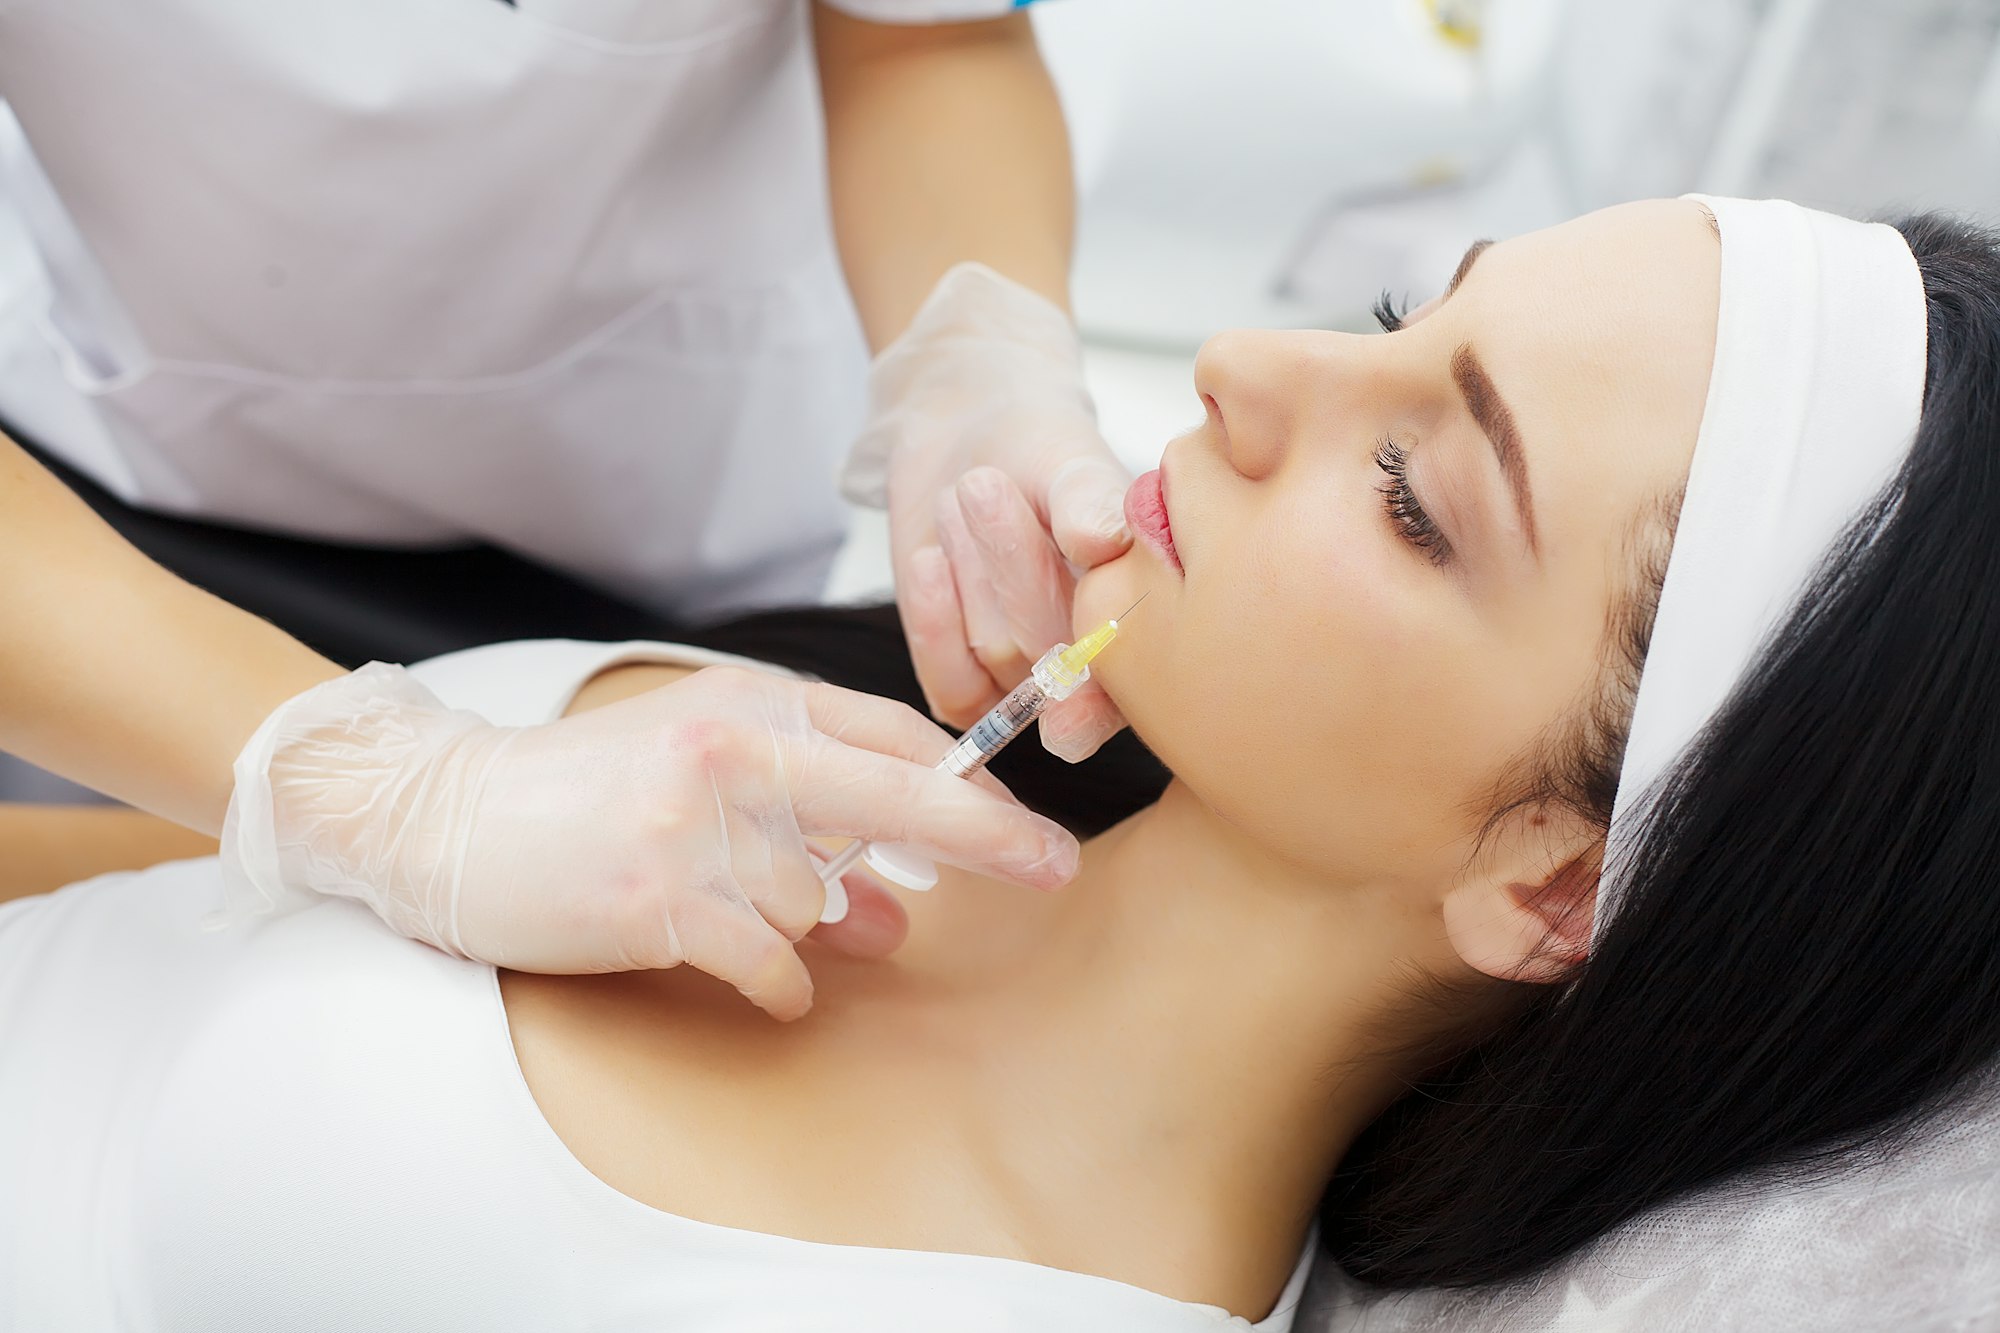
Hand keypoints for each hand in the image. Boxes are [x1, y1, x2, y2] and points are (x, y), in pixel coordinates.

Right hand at [220, 663, 1078, 1019]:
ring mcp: (693, 825)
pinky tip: (767, 982)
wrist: (449, 816)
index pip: (890, 737)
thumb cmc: (586, 793)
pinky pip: (767, 957)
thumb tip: (896, 908)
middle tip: (1053, 867)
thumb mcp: (698, 771)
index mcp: (746, 705)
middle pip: (894, 797)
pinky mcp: (657, 896)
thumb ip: (802, 821)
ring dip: (816, 929)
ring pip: (817, 898)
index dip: (970, 784)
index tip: (1028, 827)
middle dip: (986, 837)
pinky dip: (780, 980)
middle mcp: (729, 753)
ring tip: (770, 927)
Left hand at [841, 263, 1132, 761]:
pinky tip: (934, 558)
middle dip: (1014, 567)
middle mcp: (1094, 669)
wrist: (966, 438)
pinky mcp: (966, 682)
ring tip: (971, 499)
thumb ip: (1091, 503)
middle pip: (1049, 660)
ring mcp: (1028, 683)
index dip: (1096, 697)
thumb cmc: (1037, 446)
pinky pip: (950, 684)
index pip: (1125, 690)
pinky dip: (934, 618)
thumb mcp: (1070, 459)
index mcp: (1148, 621)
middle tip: (986, 484)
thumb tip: (1105, 541)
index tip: (1070, 674)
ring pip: (993, 657)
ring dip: (972, 570)